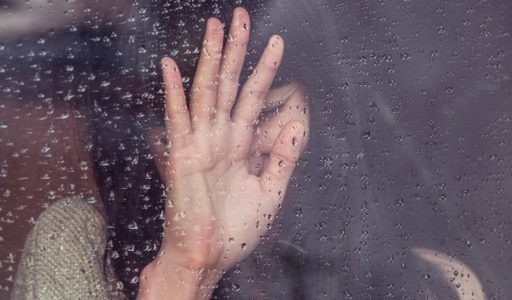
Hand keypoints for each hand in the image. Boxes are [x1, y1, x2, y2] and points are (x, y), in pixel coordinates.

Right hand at [138, 7, 307, 298]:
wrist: (209, 258)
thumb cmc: (234, 231)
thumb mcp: (270, 192)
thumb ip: (283, 158)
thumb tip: (295, 124)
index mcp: (239, 145)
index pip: (253, 97)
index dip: (265, 70)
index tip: (276, 44)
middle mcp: (219, 138)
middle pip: (229, 84)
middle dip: (237, 50)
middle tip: (241, 17)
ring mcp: (200, 144)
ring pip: (206, 92)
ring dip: (210, 59)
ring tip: (216, 26)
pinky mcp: (182, 156)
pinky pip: (178, 119)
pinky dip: (173, 92)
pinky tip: (171, 66)